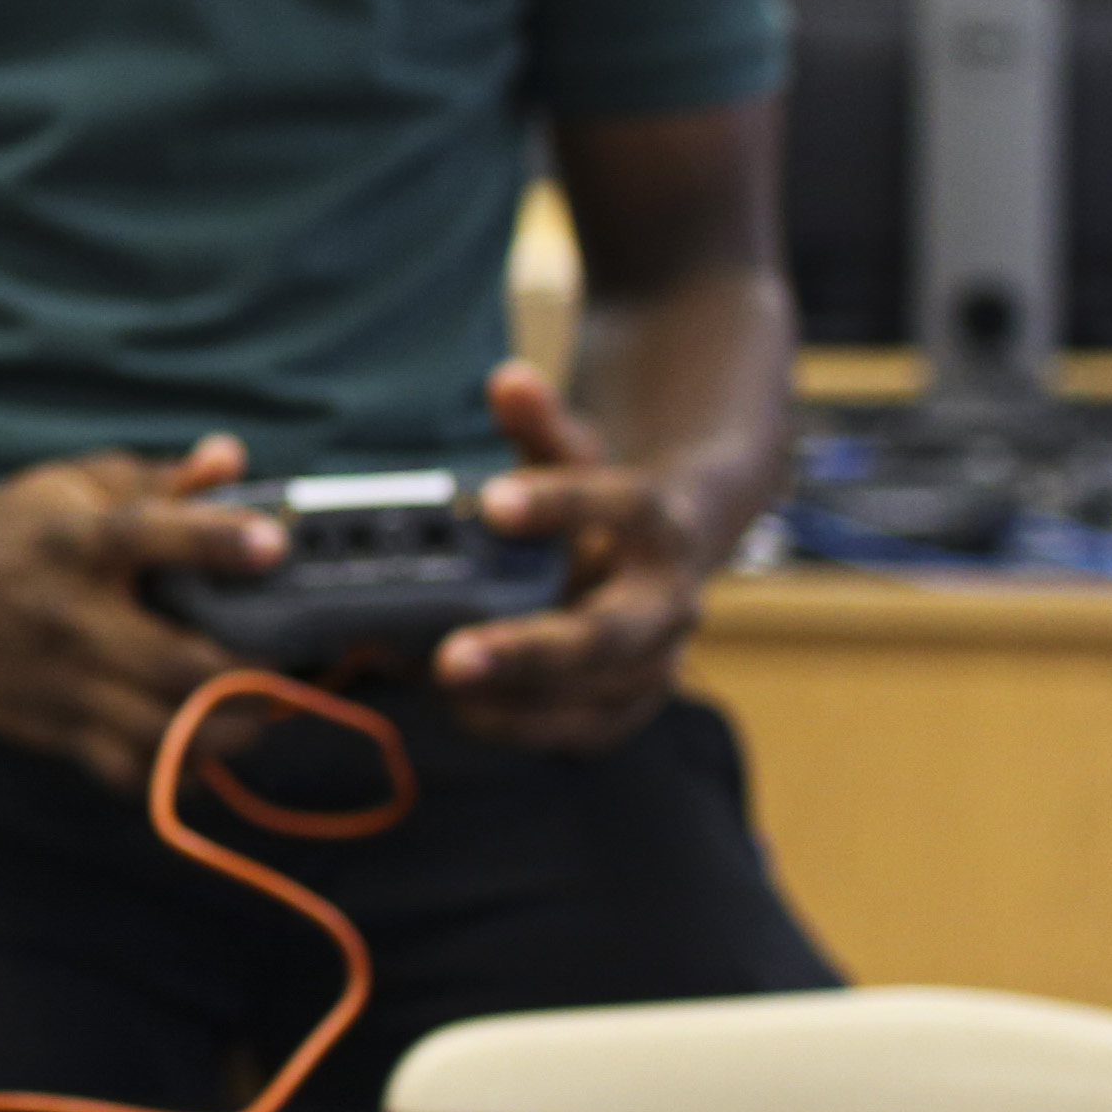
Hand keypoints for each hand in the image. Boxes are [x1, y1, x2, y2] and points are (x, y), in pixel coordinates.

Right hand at [0, 433, 290, 789]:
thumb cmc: (13, 524)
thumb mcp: (79, 483)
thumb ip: (161, 478)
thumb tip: (231, 457)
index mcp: (78, 540)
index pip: (149, 534)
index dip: (217, 540)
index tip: (274, 544)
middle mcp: (69, 614)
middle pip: (176, 664)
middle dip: (250, 678)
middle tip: (288, 669)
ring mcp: (58, 679)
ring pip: (159, 731)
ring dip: (225, 731)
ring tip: (256, 715)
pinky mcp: (45, 724)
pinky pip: (122, 768)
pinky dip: (173, 771)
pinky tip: (202, 751)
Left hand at [435, 361, 710, 753]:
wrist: (662, 561)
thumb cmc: (600, 505)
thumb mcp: (574, 454)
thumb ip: (540, 424)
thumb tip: (509, 379)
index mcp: (661, 525)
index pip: (626, 505)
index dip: (563, 502)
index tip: (492, 500)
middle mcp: (670, 603)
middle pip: (609, 636)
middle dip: (530, 650)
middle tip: (451, 656)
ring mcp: (656, 664)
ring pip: (595, 696)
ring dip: (516, 699)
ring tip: (441, 683)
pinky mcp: (630, 706)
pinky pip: (584, 732)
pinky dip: (523, 727)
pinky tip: (463, 711)